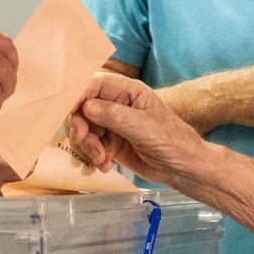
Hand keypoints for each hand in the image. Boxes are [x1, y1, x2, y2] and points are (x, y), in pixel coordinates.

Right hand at [73, 73, 208, 184]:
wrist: (182, 168)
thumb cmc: (171, 141)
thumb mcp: (142, 126)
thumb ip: (114, 115)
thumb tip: (86, 107)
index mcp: (128, 92)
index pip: (95, 86)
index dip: (79, 96)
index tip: (71, 112)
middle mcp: (118, 106)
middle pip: (85, 109)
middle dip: (82, 127)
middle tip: (83, 142)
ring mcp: (114, 125)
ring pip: (86, 130)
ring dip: (88, 146)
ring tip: (101, 160)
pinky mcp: (113, 144)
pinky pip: (93, 146)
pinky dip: (94, 157)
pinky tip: (105, 166)